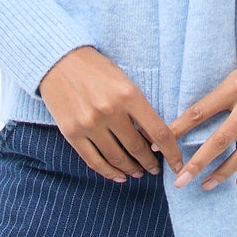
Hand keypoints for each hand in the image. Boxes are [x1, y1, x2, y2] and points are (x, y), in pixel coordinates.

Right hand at [39, 46, 183, 181]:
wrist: (59, 60)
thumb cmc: (96, 69)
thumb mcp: (124, 81)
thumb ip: (138, 107)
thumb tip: (153, 139)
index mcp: (129, 94)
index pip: (158, 131)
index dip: (171, 153)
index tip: (177, 165)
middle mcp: (110, 110)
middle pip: (137, 148)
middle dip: (149, 163)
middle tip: (154, 169)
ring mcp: (90, 124)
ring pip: (117, 158)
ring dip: (131, 169)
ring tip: (138, 172)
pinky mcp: (72, 133)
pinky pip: (94, 161)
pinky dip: (109, 172)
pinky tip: (118, 176)